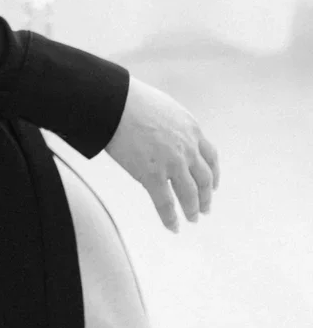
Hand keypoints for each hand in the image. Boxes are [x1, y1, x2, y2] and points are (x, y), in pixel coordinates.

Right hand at [104, 75, 219, 231]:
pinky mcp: (152, 175)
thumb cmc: (131, 100)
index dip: (213, 174)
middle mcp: (187, 148)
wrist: (115, 102)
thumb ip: (173, 125)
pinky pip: (165, 204)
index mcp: (191, 129)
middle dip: (206, 197)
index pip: (210, 156)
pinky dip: (171, 219)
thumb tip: (167, 133)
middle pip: (204, 179)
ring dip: (192, 209)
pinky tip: (173, 227)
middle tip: (205, 209)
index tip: (212, 186)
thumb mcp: (165, 107)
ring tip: (192, 219)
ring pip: (190, 194)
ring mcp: (172, 163)